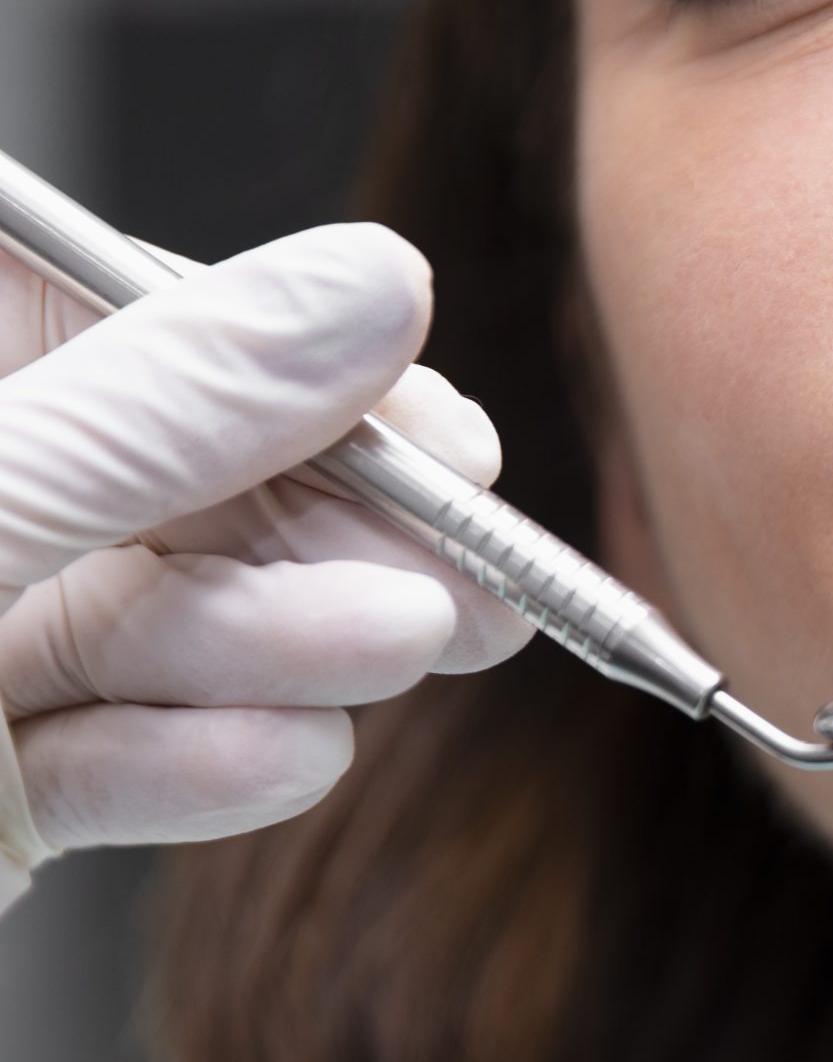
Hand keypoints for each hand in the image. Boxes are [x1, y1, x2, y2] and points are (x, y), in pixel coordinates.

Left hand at [0, 223, 533, 913]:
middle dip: (332, 536)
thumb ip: (164, 409)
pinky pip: (123, 763)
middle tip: (479, 576)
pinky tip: (271, 759)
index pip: (140, 319)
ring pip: (171, 626)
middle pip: (183, 484)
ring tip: (390, 651)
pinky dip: (201, 769)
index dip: (303, 374)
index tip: (442, 438)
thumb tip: (366, 292)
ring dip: (286, 651)